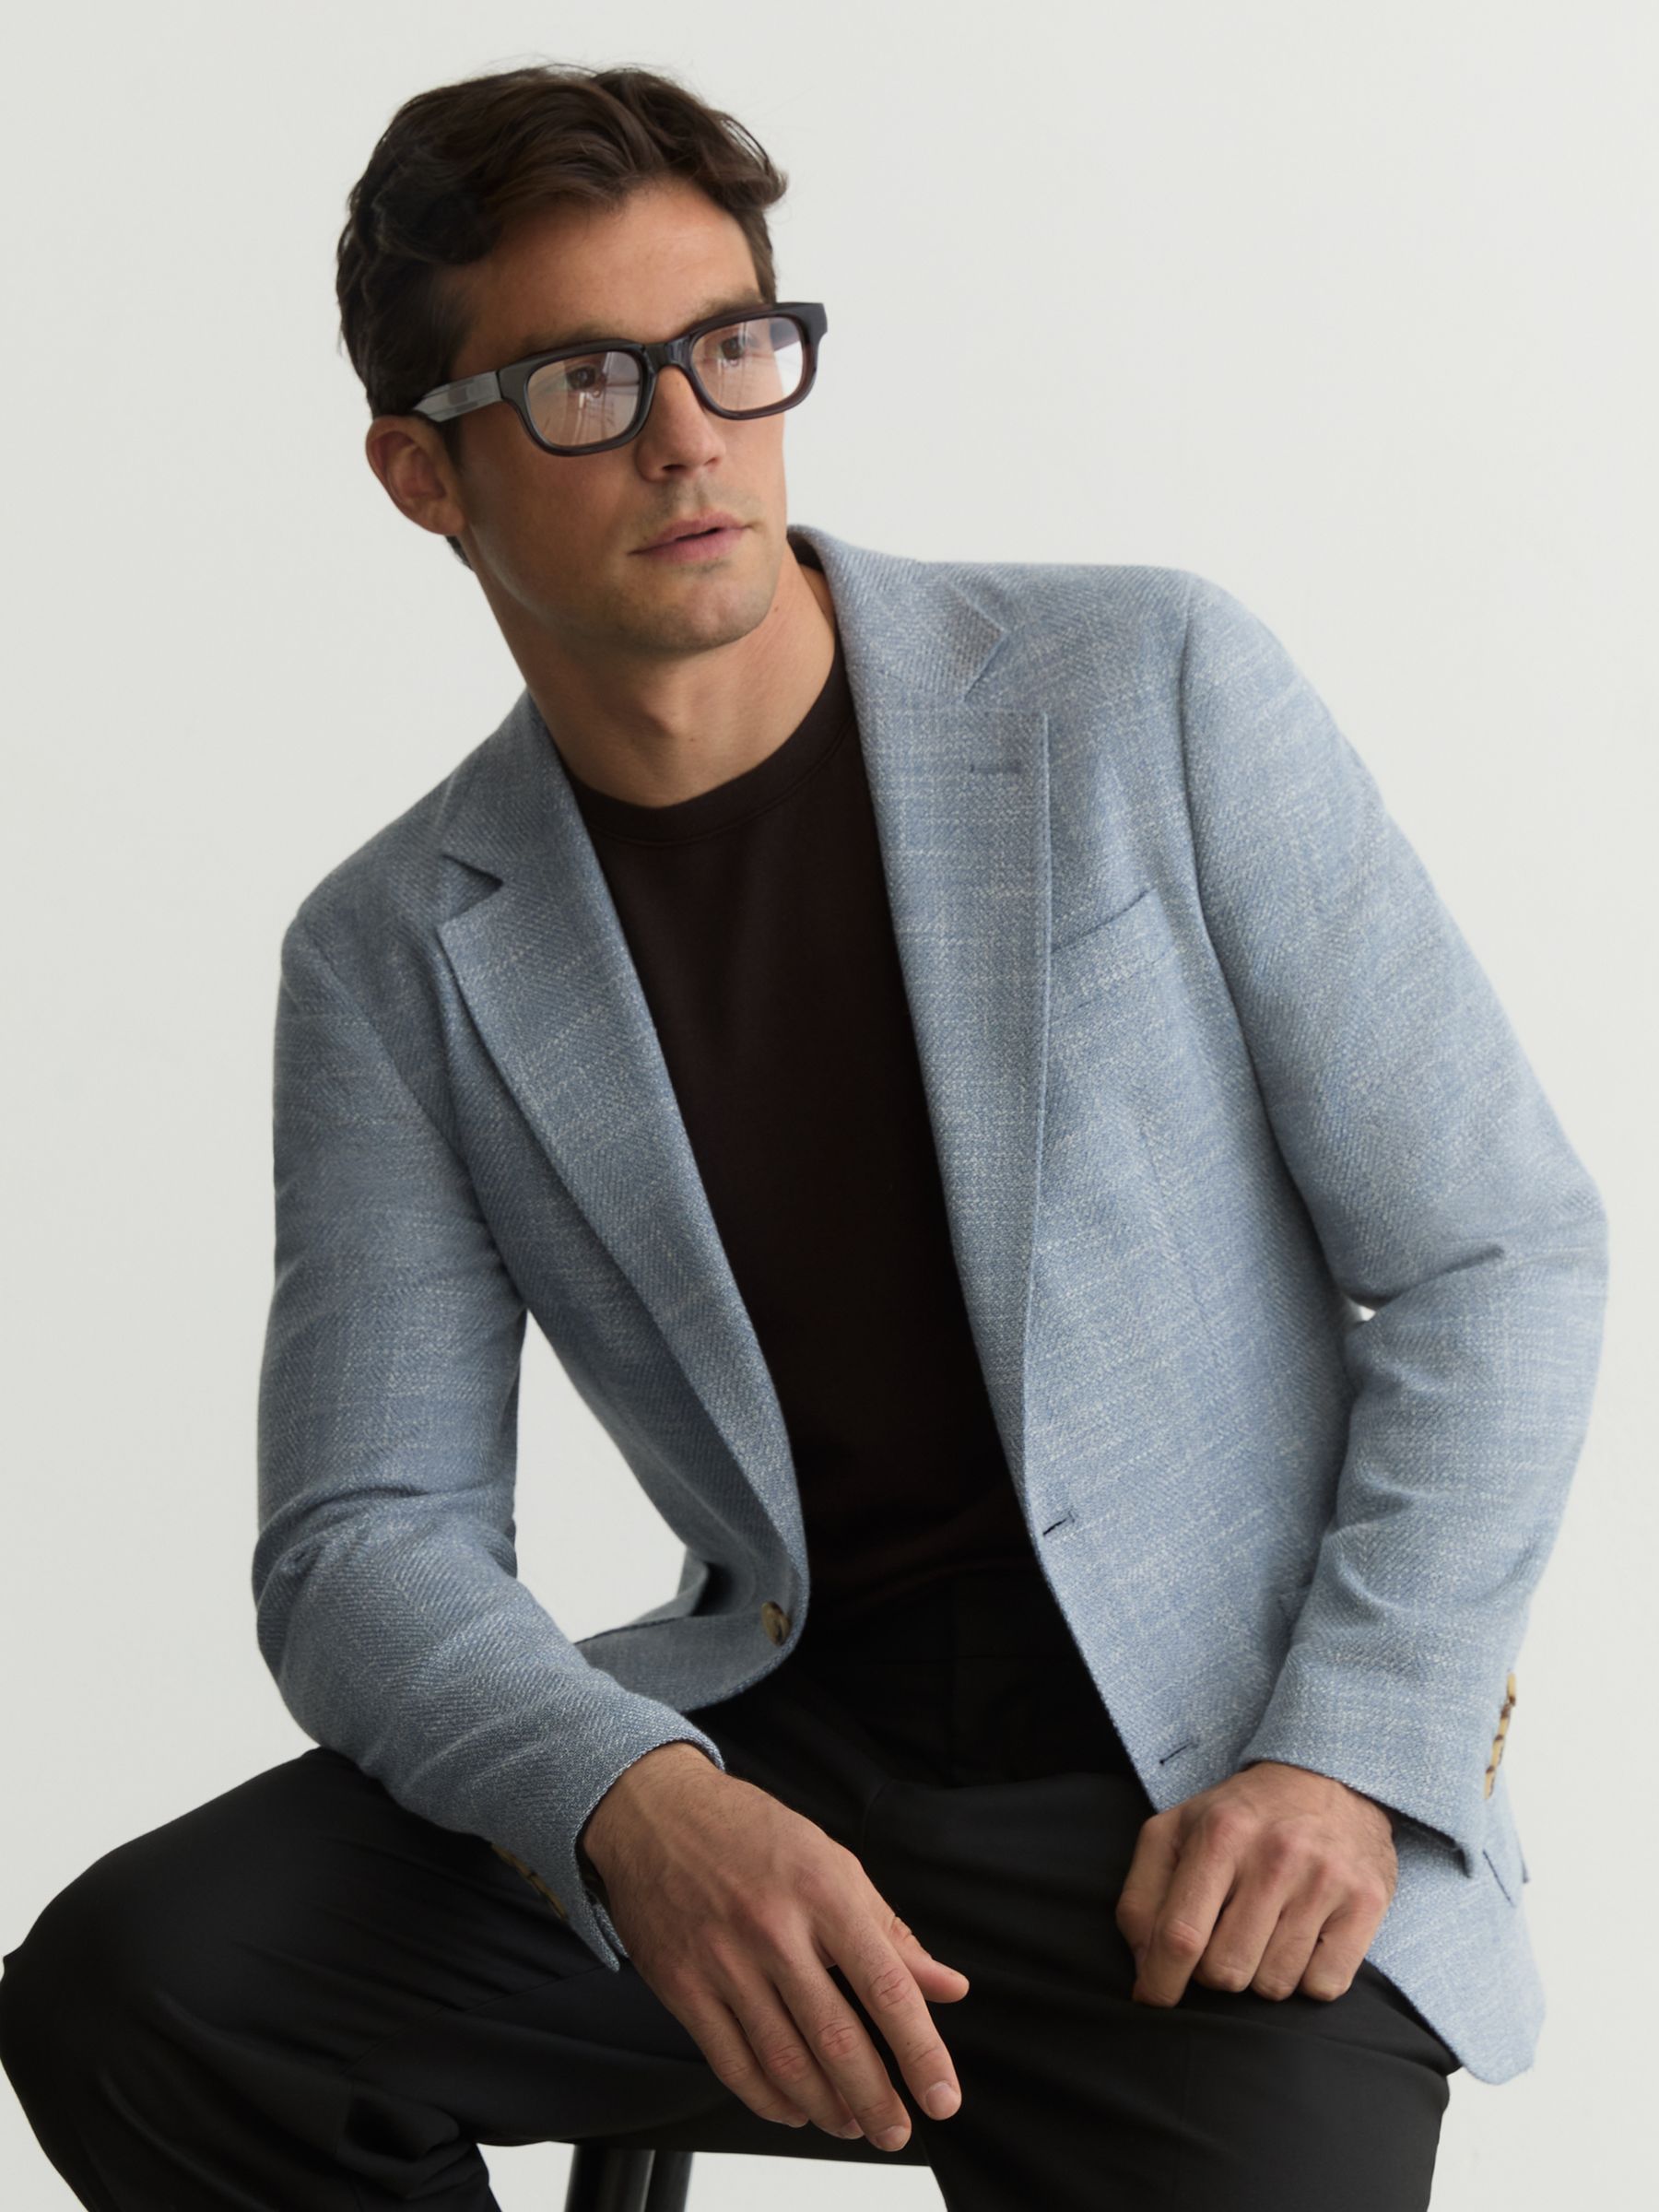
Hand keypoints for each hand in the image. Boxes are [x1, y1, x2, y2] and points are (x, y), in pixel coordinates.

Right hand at [580, 1743, 970, 2151]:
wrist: (655, 1813)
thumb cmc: (750, 1833)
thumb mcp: (833, 1862)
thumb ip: (890, 1931)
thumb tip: (948, 1986)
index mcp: (822, 1892)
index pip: (886, 1985)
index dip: (920, 2050)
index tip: (942, 2095)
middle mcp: (774, 1929)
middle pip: (836, 2037)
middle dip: (875, 2099)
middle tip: (897, 2130)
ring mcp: (724, 1961)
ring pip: (784, 2060)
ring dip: (826, 2107)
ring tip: (853, 2124)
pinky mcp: (683, 1987)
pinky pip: (731, 2063)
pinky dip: (768, 2099)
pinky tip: (793, 2109)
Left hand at [1114, 1758, 1397, 2006]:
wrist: (1328, 1778)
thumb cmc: (1240, 1816)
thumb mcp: (1176, 1832)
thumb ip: (1143, 1898)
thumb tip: (1146, 1973)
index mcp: (1219, 1834)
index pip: (1180, 1935)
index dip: (1161, 1981)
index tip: (1153, 1999)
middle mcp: (1276, 1856)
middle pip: (1226, 1970)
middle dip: (1214, 1971)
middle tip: (1223, 1938)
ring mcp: (1326, 1880)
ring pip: (1274, 1985)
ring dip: (1261, 1974)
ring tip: (1265, 1930)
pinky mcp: (1367, 1903)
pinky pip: (1324, 1986)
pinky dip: (1307, 1978)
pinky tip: (1302, 1938)